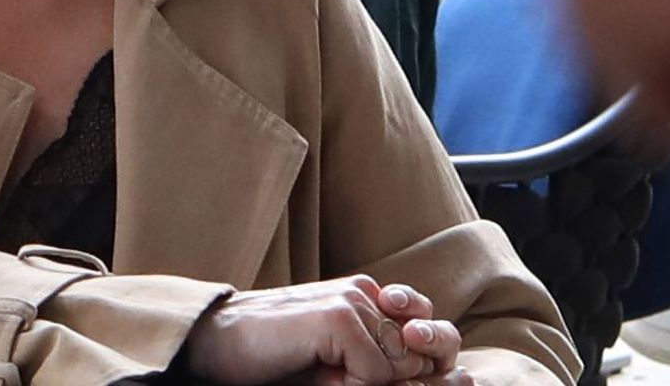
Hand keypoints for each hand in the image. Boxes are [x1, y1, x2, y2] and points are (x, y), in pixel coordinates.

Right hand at [183, 276, 464, 384]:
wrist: (215, 345)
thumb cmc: (274, 361)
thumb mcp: (339, 365)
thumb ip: (384, 364)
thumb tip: (454, 377)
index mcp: (372, 299)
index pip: (431, 344)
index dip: (410, 375)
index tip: (355, 373)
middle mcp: (368, 293)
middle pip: (421, 357)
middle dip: (389, 379)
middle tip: (333, 371)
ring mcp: (354, 300)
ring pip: (401, 367)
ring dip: (365, 382)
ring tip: (321, 369)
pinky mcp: (339, 316)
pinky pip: (375, 373)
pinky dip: (347, 385)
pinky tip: (313, 368)